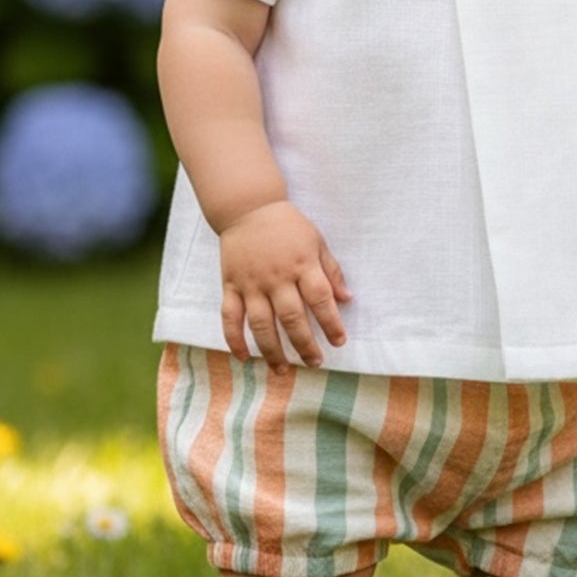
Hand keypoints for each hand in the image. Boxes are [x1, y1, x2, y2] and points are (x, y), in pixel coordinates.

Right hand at [218, 201, 351, 371]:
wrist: (248, 207)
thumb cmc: (288, 226)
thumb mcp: (316, 241)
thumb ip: (331, 271)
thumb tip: (347, 299)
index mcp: (302, 264)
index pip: (320, 299)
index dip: (331, 323)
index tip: (339, 341)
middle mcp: (277, 277)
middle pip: (291, 317)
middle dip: (304, 344)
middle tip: (315, 362)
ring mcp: (251, 283)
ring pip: (261, 324)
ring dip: (272, 351)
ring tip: (283, 370)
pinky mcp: (231, 285)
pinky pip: (230, 317)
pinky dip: (234, 339)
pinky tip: (244, 358)